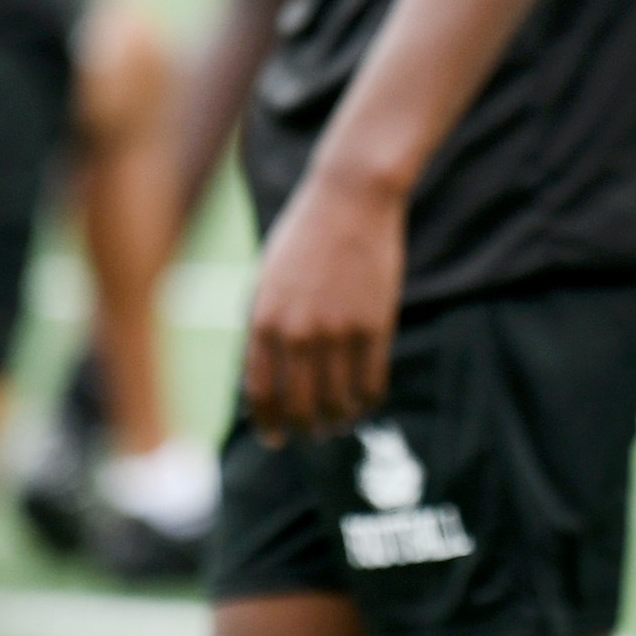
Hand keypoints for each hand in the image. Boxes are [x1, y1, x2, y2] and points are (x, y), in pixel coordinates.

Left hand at [241, 165, 406, 442]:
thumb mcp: (267, 280)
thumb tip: (266, 380)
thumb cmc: (304, 236)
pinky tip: (365, 402)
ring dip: (338, 419)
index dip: (269, 422)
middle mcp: (297, 332)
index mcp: (263, 320)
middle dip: (305, 428)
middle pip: (299, 405)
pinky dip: (367, 400)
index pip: (260, 393)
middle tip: (311, 433)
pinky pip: (371, 381)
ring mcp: (338, 330)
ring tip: (339, 422)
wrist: (350, 198)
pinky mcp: (375, 325)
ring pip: (337, 400)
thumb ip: (265, 328)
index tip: (276, 437)